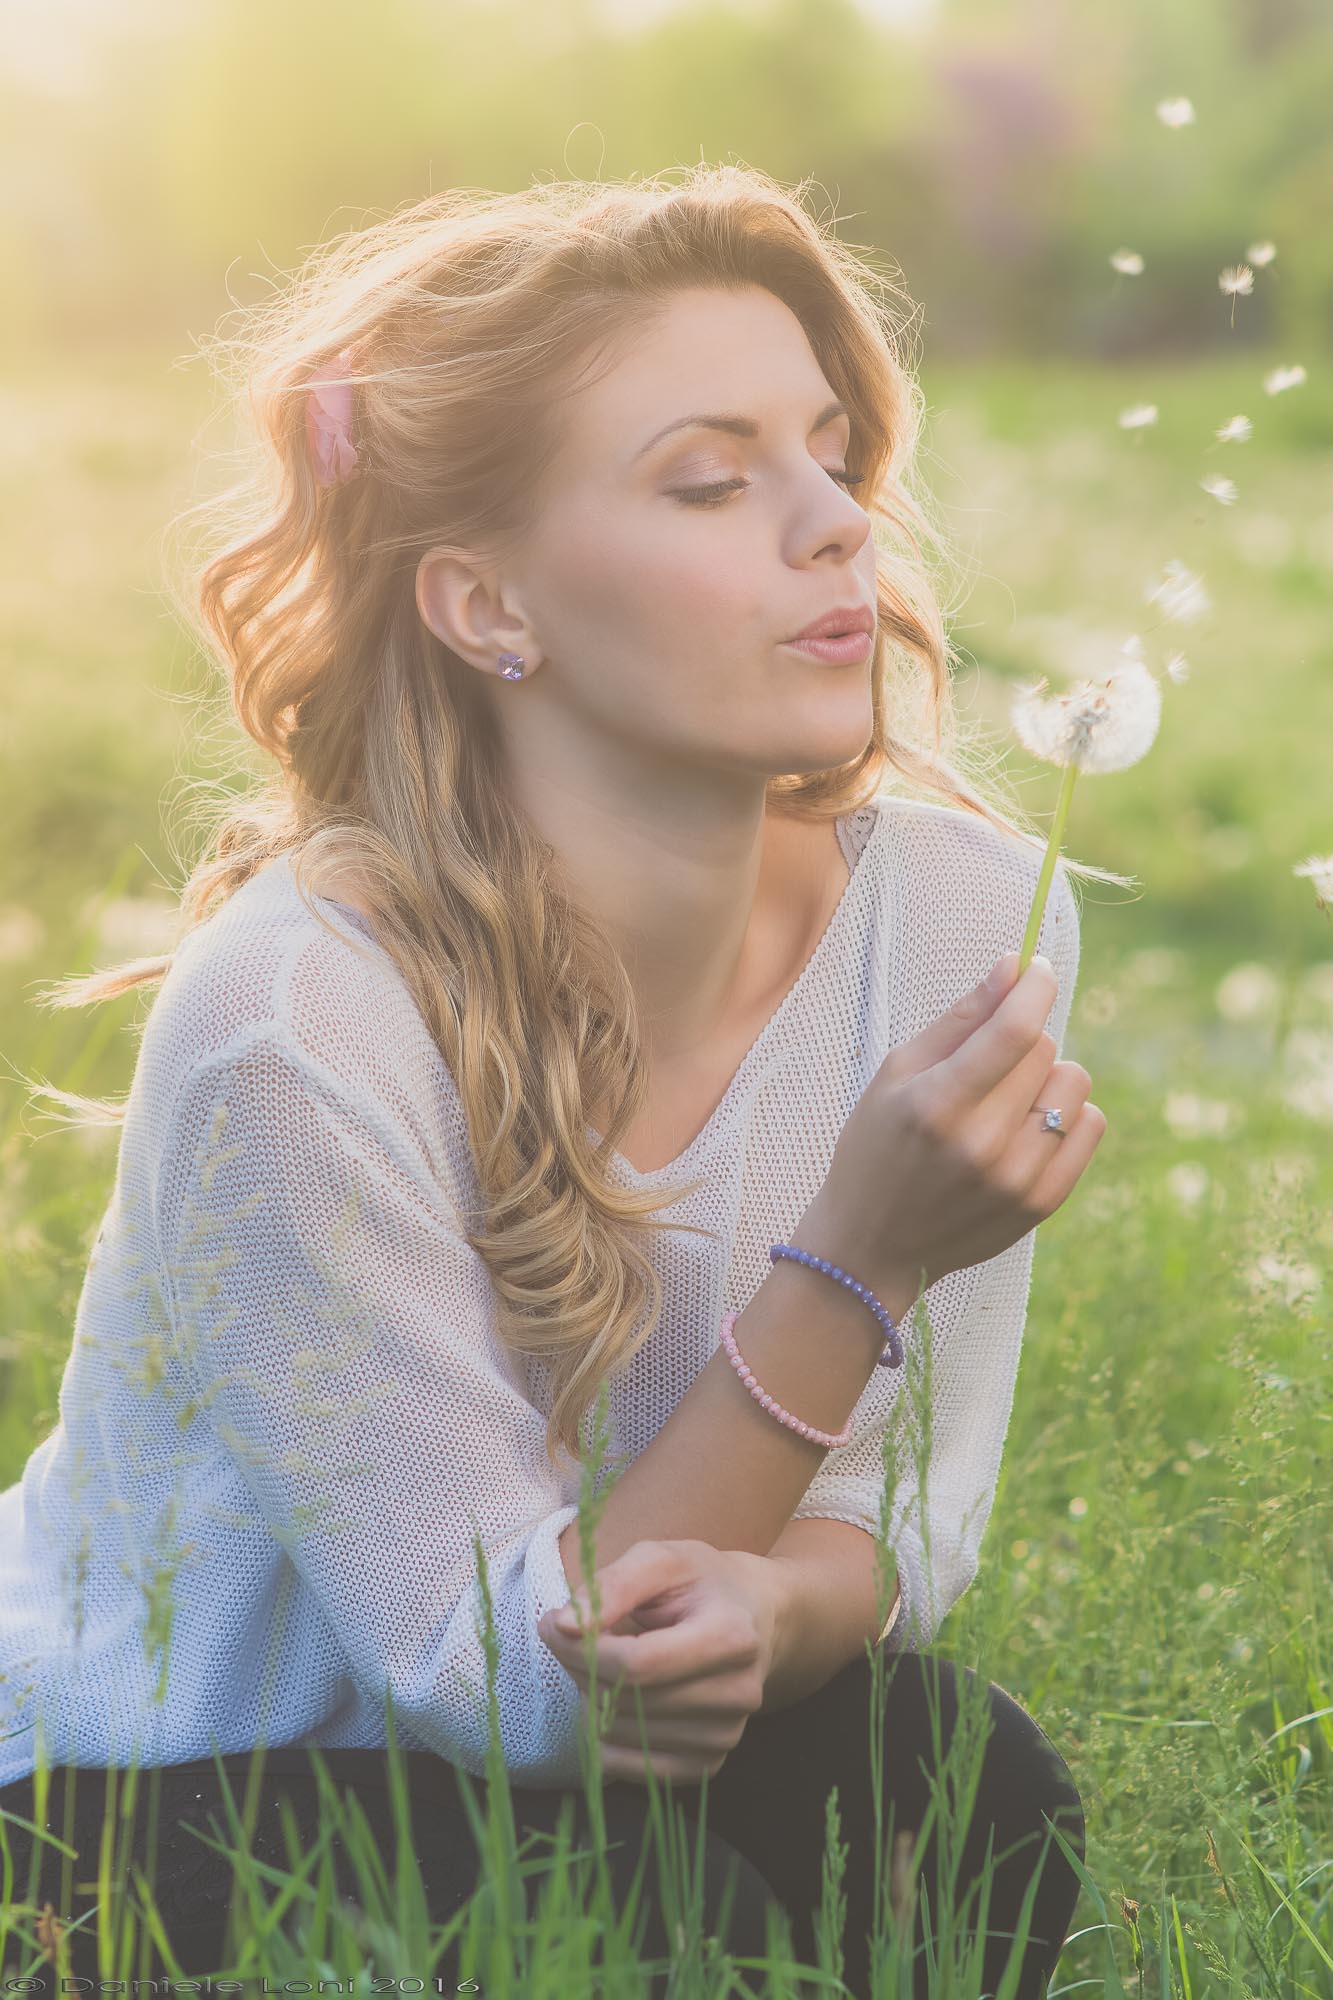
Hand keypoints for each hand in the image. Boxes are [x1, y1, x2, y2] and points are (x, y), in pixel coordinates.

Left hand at [537, 1538, 784, 1784]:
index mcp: (731, 1636)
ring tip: (606, 1664)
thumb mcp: (661, 1559)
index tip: (552, 1624)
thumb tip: (560, 1626)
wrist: (754, 1617)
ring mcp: (726, 1736)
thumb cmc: (701, 1582)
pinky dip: (608, 1738)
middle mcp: (738, 1694)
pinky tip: (617, 1701)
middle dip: (581, 1668)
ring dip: (592, 1700)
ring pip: (621, 1735)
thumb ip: (612, 1585)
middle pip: (627, 1700)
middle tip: (576, 1638)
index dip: (582, 1648)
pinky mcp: (709, 1764)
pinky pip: (633, 1769)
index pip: (638, 1663)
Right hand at [801, 951, 1105, 1299]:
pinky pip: (1091, 1125)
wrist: (871, 1245)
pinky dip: (1069, 1114)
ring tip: (1008, 1099)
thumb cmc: (877, 1146)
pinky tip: (1029, 1125)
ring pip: (1074, 1084)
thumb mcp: (897, 1073)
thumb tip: (1015, 966)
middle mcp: (981, 1145)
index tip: (1035, 969)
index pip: (1015, 1030)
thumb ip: (960, 1018)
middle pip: (1044, 1050)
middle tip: (987, 1063)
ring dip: (1048, 1077)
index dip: (1035, 986)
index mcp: (936, 1105)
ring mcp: (1016, 1179)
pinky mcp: (1041, 1203)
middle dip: (1022, 1039)